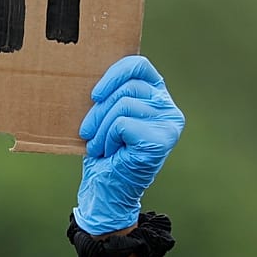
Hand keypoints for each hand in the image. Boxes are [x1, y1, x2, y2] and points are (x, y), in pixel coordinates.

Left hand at [74, 56, 183, 234]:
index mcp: (158, 97)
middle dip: (99, 109)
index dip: (115, 73)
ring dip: (101, 127)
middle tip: (88, 131)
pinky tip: (109, 152)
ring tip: (99, 145)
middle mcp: (169, 109)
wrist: (106, 190)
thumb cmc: (105, 151)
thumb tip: (89, 66)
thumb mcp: (107, 115)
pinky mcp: (161, 140)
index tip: (94, 94)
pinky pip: (122, 123)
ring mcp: (168, 125)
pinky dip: (107, 138)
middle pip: (128, 87)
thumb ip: (112, 93)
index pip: (140, 66)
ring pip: (123, 104)